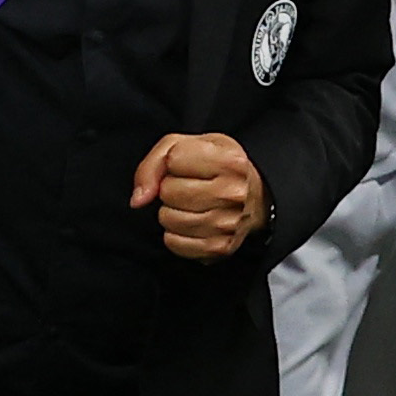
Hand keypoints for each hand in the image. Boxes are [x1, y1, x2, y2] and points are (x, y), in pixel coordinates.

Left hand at [132, 129, 267, 258]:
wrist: (256, 197)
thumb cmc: (219, 168)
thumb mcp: (191, 147)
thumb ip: (154, 163)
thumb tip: (139, 199)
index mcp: (229, 161)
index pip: (173, 159)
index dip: (174, 162)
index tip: (191, 165)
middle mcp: (232, 193)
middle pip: (168, 192)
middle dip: (171, 188)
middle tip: (190, 187)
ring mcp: (227, 224)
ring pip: (168, 219)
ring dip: (171, 211)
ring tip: (191, 205)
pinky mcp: (219, 248)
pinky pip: (174, 243)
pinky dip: (176, 234)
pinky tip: (191, 223)